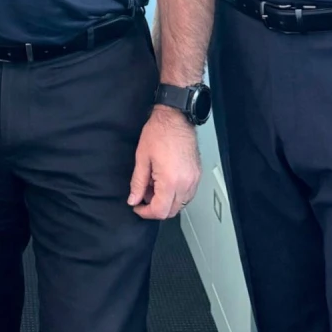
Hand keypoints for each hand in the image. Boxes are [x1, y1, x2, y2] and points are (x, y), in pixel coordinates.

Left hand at [128, 105, 200, 219]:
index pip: (159, 211)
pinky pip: (187, 194)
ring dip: (166, 201)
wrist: (176, 118)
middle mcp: (185, 184)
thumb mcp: (142, 158)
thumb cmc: (159, 133)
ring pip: (181, 204)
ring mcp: (193, 180)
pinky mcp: (197, 175)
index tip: (137, 207)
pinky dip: (175, 194)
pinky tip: (165, 181)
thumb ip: (138, 183)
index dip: (145, 213)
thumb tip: (134, 199)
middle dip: (155, 208)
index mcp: (170, 181)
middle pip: (172, 211)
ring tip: (154, 184)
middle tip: (144, 195)